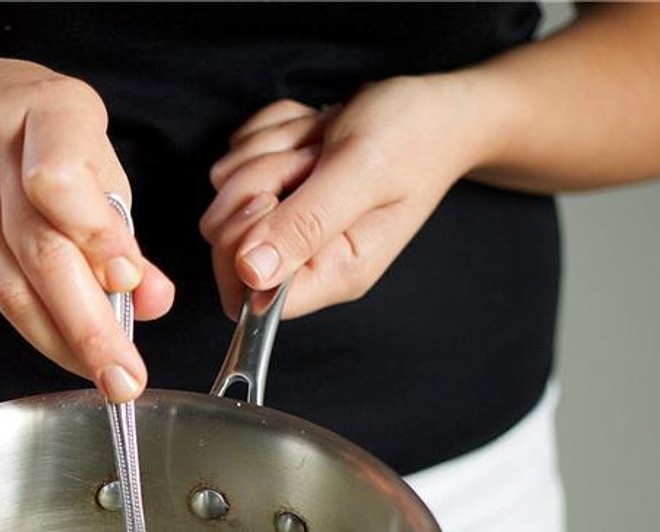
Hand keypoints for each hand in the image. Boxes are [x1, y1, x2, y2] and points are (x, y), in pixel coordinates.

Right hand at [0, 56, 174, 399]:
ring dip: (67, 344)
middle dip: (90, 324)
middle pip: (41, 250)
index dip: (95, 232)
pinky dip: (43, 333)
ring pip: (15, 286)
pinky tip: (74, 356)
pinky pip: (0, 297)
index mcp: (49, 112)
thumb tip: (155, 300)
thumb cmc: (35, 131)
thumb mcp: (92, 154)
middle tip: (126, 375)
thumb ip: (123, 228)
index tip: (127, 279)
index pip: (61, 178)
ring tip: (110, 380)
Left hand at [198, 75, 483, 319]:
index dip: (242, 247)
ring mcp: (285, 222)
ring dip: (268, 149)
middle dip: (256, 181)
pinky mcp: (274, 187)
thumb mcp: (362, 172)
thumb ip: (306, 224)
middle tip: (312, 158)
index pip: (248, 297)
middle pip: (225, 237)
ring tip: (322, 142)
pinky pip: (235, 156)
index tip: (272, 200)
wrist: (434, 106)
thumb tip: (252, 274)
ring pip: (225, 191)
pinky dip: (269, 131)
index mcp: (331, 272)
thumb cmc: (412, 136)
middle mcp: (304, 257)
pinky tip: (314, 130)